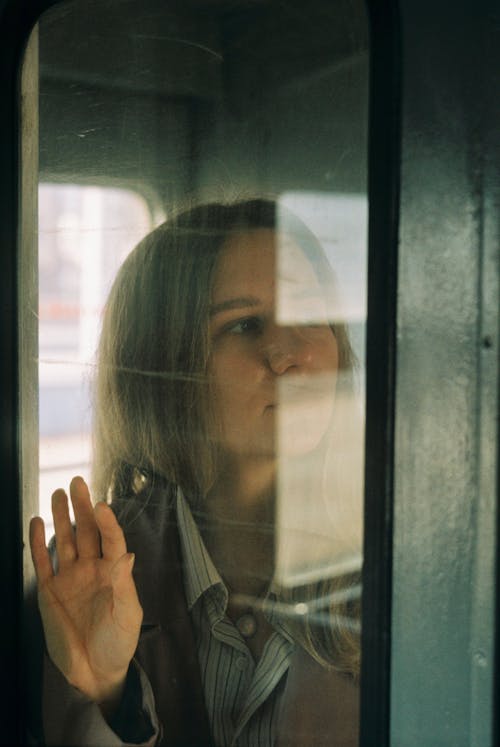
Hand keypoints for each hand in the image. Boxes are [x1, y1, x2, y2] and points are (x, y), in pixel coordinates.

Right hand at [29, 476, 142, 711]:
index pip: (112, 539)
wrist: (94, 673)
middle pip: (87, 532)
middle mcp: (92, 569)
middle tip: (77, 483)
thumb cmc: (119, 643)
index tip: (102, 505)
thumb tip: (127, 555)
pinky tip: (37, 522)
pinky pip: (43, 561)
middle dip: (82, 508)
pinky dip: (38, 543)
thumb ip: (125, 586)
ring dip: (62, 518)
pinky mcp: (50, 590)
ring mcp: (70, 577)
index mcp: (114, 572)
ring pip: (65, 541)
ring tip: (58, 494)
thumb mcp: (128, 616)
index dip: (107, 522)